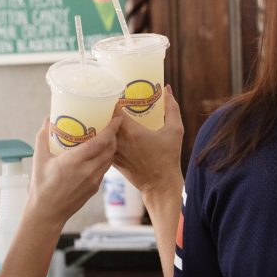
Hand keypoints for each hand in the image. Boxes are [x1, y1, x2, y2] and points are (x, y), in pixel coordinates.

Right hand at [26, 114, 121, 230]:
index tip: (117, 119)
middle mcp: (88, 171)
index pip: (100, 142)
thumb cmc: (41, 186)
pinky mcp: (95, 188)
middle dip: (114, 136)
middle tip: (111, 126)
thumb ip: (43, 136)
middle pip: (110, 150)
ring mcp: (93, 181)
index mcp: (74, 161)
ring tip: (107, 138)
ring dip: (111, 148)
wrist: (48, 213)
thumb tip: (48, 119)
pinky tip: (98, 155)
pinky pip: (104, 169)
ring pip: (109, 160)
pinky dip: (105, 159)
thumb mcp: (38, 158)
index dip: (111, 129)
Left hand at [114, 86, 183, 200]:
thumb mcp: (175, 131)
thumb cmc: (169, 159)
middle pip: (104, 119)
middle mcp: (118, 140)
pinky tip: (110, 132)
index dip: (113, 98)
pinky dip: (105, 138)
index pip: (113, 108)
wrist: (160, 186)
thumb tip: (167, 89)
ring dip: (104, 123)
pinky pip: (103, 145)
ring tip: (109, 115)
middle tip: (113, 101)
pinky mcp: (112, 161)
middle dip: (107, 109)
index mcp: (130, 131)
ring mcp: (113, 152)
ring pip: (101, 133)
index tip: (118, 93)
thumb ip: (172, 108)